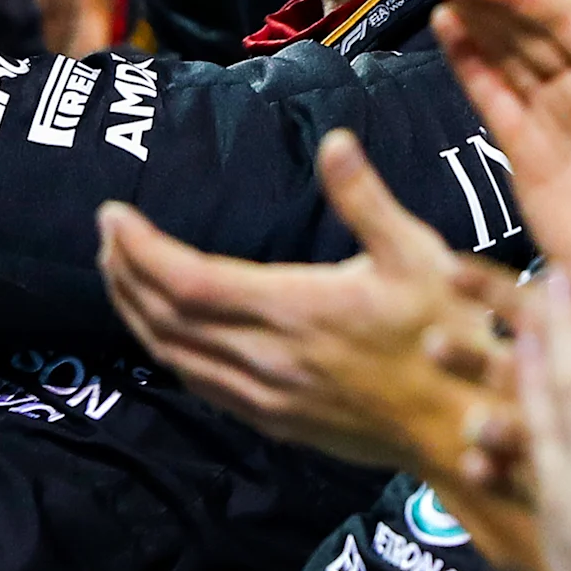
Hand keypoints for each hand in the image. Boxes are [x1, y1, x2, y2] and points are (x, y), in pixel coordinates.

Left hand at [97, 129, 524, 505]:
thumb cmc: (447, 336)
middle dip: (124, 274)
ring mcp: (267, 397)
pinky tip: (164, 332)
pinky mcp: (276, 422)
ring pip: (174, 356)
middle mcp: (267, 359)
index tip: (112, 214)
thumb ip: (366, 199)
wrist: (463, 429)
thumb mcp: (417, 255)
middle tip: (107, 234)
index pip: (187, 280)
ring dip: (136, 314)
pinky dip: (167, 351)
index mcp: (294, 310)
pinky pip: (200, 384)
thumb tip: (334, 141)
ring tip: (120, 273)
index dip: (139, 248)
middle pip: (165, 319)